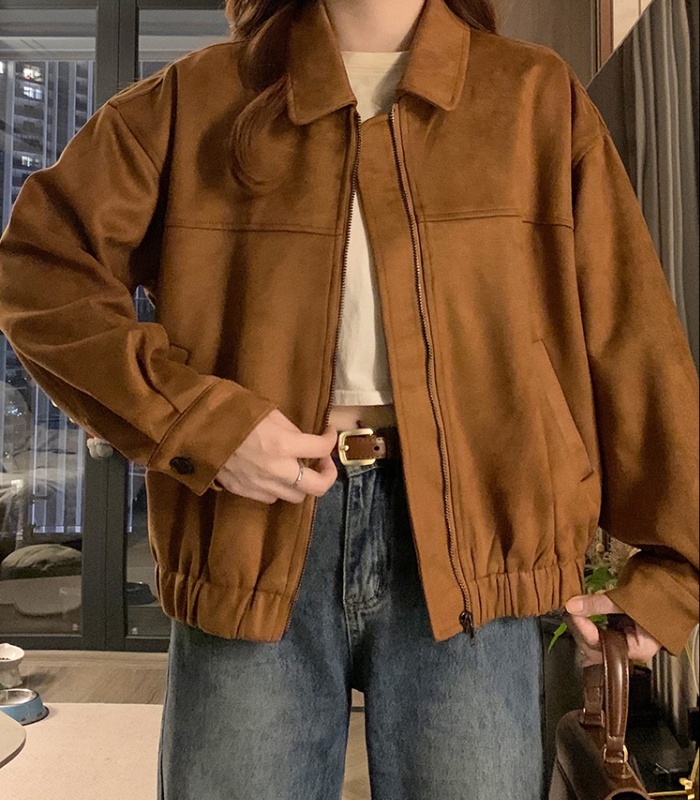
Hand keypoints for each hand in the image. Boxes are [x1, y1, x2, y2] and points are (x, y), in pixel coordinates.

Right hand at [214, 408, 337, 503]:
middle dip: (327, 475)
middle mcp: (276, 471)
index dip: (330, 439)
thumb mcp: (267, 410)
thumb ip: (290, 429)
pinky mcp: (243, 491)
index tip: (328, 432)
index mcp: (283, 445)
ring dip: (302, 484)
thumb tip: (303, 439)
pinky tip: (274, 475)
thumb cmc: (229, 410)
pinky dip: (279, 488)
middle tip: (323, 462)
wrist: (191, 426)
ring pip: (295, 497)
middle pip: (317, 488)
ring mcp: (259, 485)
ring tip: (298, 469)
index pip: (321, 449)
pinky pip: (271, 497)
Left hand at [565, 592, 661, 666]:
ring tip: (577, 612)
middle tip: (572, 612)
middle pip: (597, 647)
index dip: (584, 630)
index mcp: (637, 650)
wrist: (678, 588)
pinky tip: (585, 613)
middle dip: (582, 631)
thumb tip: (571, 605)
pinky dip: (592, 621)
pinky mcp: (623, 630)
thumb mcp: (627, 600)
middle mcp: (630, 650)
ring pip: (597, 640)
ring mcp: (626, 640)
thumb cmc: (661, 598)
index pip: (602, 645)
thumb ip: (598, 604)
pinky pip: (602, 630)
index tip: (573, 613)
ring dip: (586, 626)